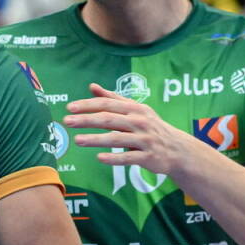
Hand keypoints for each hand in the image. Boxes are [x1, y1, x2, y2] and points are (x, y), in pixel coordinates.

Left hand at [65, 84, 200, 176]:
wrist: (177, 149)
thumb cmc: (150, 127)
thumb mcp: (135, 110)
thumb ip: (113, 99)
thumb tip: (92, 86)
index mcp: (134, 109)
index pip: (107, 104)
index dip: (88, 105)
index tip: (70, 107)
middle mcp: (140, 122)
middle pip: (109, 119)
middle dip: (87, 119)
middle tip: (67, 121)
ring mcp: (144, 140)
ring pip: (117, 138)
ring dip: (96, 139)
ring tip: (77, 140)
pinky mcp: (148, 157)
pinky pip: (129, 157)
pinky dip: (115, 158)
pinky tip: (99, 158)